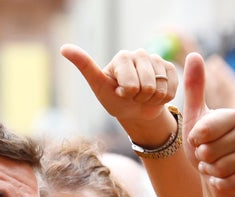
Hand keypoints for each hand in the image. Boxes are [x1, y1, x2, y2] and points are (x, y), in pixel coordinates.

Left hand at [60, 43, 176, 127]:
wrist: (135, 112)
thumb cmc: (115, 100)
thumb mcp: (98, 86)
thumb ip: (85, 67)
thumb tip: (63, 47)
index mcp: (122, 57)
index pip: (130, 84)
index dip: (127, 95)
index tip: (120, 92)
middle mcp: (140, 54)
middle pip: (148, 86)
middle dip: (140, 98)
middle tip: (133, 96)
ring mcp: (156, 60)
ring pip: (161, 88)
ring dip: (152, 99)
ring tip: (143, 96)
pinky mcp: (170, 69)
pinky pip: (172, 89)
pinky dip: (164, 99)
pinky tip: (156, 95)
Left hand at [183, 53, 234, 195]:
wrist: (215, 177)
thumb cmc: (204, 146)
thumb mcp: (194, 118)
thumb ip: (195, 88)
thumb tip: (195, 54)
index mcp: (234, 117)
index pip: (210, 127)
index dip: (197, 138)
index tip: (196, 141)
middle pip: (214, 150)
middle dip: (202, 158)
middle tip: (205, 157)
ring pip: (223, 168)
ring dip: (210, 172)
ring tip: (212, 168)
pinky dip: (221, 185)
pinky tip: (220, 181)